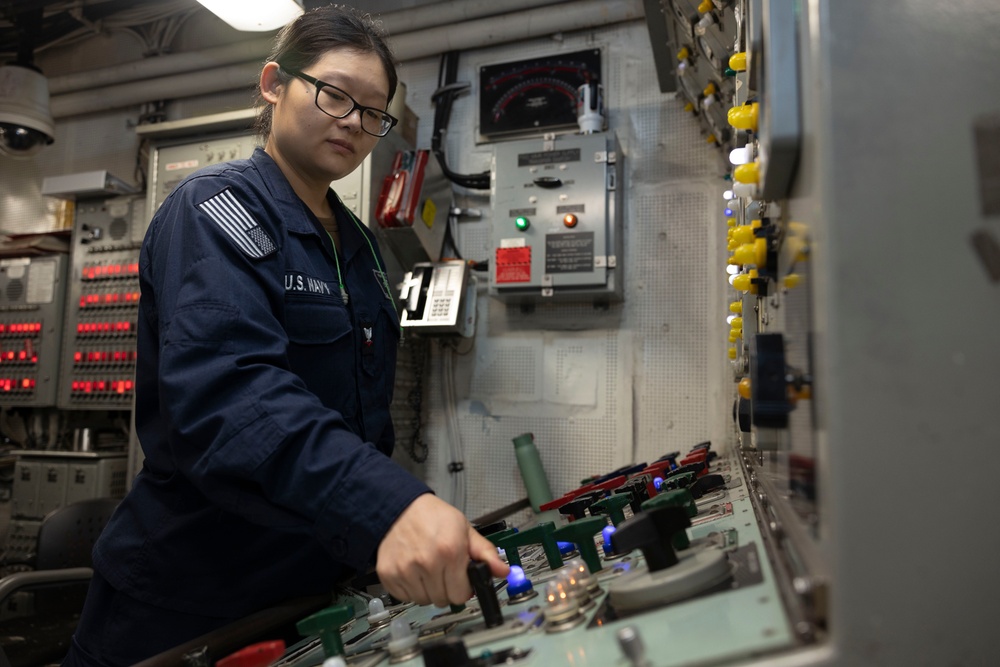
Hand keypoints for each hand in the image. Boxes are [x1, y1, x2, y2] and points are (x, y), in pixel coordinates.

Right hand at [376, 494, 509, 606]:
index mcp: (450, 551)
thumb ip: (486, 553)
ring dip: (428, 590)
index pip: (461, 595)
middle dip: (447, 589)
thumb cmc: (433, 517)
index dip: (464, 588)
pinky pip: (405, 597)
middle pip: (443, 600)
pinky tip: (413, 571)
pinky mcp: (389, 574)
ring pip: (424, 601)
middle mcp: (427, 563)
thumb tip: (503, 571)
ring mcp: (406, 570)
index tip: (460, 579)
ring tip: (428, 569)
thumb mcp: (465, 529)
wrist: (400, 507)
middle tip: (443, 571)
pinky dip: (410, 589)